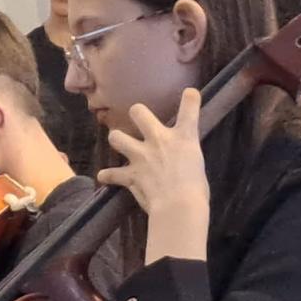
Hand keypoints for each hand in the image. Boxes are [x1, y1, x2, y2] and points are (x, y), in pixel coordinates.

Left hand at [98, 88, 210, 265]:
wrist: (179, 206)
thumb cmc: (196, 189)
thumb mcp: (196, 163)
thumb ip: (183, 155)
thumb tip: (177, 159)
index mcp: (184, 137)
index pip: (189, 108)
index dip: (189, 98)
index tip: (189, 94)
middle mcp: (160, 140)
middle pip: (139, 112)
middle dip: (136, 113)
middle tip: (138, 118)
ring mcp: (141, 155)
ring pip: (117, 137)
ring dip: (117, 139)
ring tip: (120, 143)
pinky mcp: (130, 173)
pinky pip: (111, 173)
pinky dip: (108, 176)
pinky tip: (104, 177)